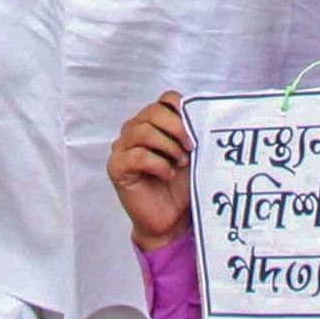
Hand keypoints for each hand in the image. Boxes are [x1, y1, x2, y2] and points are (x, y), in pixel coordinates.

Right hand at [106, 93, 191, 249]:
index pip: (165, 100)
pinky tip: (167, 174)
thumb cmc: (181, 185)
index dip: (182, 110)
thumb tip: (203, 115)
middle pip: (153, 112)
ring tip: (180, 163)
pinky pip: (137, 155)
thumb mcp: (191, 154)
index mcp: (153, 122)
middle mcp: (134, 130)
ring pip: (143, 131)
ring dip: (168, 146)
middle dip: (177, 128)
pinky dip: (158, 164)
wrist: (171, 218)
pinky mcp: (116, 167)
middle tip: (191, 147)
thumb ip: (191, 132)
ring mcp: (122, 148)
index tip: (196, 130)